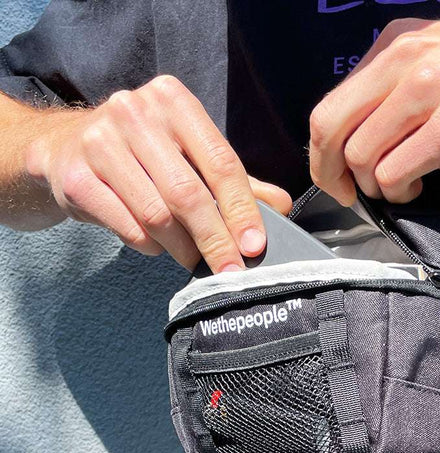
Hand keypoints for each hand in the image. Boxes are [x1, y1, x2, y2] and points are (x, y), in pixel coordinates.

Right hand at [25, 75, 291, 270]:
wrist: (64, 147)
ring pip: (157, 215)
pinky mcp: (74, 175)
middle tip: (230, 270)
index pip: (221, 163)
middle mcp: (133, 112)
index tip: (254, 246)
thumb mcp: (190, 155)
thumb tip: (282, 207)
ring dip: (182, 247)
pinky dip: (149, 245)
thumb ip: (236, 181)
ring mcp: (98, 142)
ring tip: (193, 258)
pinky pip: (126, 226)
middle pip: (188, 193)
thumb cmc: (142, 153)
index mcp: (173, 101)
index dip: (242, 210)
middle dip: (215, 240)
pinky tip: (156, 245)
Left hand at [309, 18, 439, 205]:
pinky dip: (396, 193)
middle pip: (330, 129)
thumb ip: (399, 84)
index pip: (331, 103)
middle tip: (347, 195)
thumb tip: (366, 128)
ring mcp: (425, 95)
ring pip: (360, 157)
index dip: (324, 150)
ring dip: (372, 186)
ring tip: (400, 189)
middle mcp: (403, 61)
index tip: (336, 174)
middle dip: (329, 173)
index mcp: (397, 43)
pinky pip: (393, 175)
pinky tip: (415, 191)